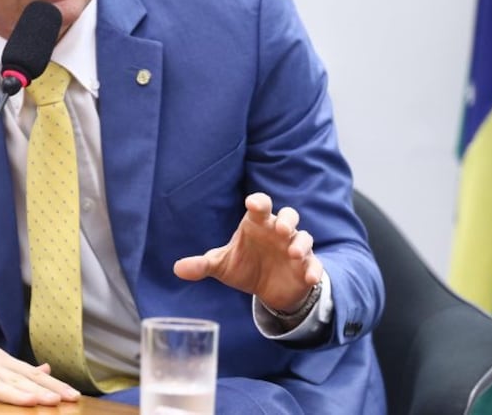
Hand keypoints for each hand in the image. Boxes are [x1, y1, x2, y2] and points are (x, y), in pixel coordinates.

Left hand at [172, 192, 322, 311]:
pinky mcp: (307, 267)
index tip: (253, 203)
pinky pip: (314, 264)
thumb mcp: (222, 266)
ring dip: (300, 243)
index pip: (260, 206)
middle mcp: (278, 232)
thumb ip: (202, 264)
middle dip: (286, 220)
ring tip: (292, 252)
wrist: (268, 289)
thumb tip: (177, 269)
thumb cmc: (245, 266)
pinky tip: (310, 277)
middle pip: (288, 216)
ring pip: (304, 237)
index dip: (258, 202)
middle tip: (279, 228)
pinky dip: (314, 269)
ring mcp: (294, 248)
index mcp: (257, 224)